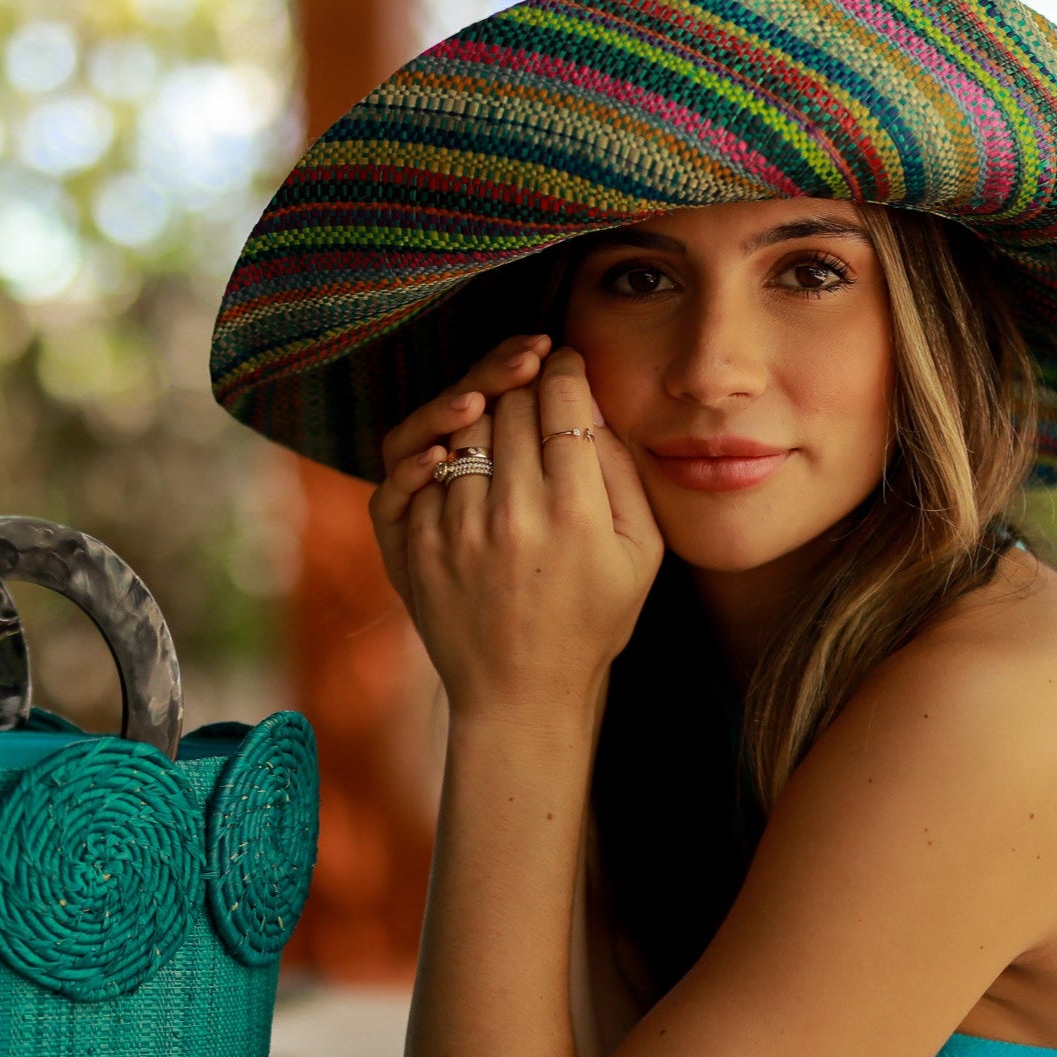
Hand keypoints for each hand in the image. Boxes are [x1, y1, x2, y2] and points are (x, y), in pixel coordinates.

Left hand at [370, 339, 663, 722]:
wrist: (521, 693)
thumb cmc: (592, 620)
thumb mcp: (641, 552)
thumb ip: (621, 472)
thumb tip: (589, 402)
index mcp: (574, 514)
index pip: (561, 400)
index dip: (564, 368)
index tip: (565, 363)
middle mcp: (509, 515)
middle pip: (509, 403)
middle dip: (524, 379)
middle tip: (534, 379)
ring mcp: (454, 528)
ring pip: (460, 425)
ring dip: (479, 405)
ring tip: (499, 409)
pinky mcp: (415, 542)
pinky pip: (417, 465)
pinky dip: (437, 448)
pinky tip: (459, 452)